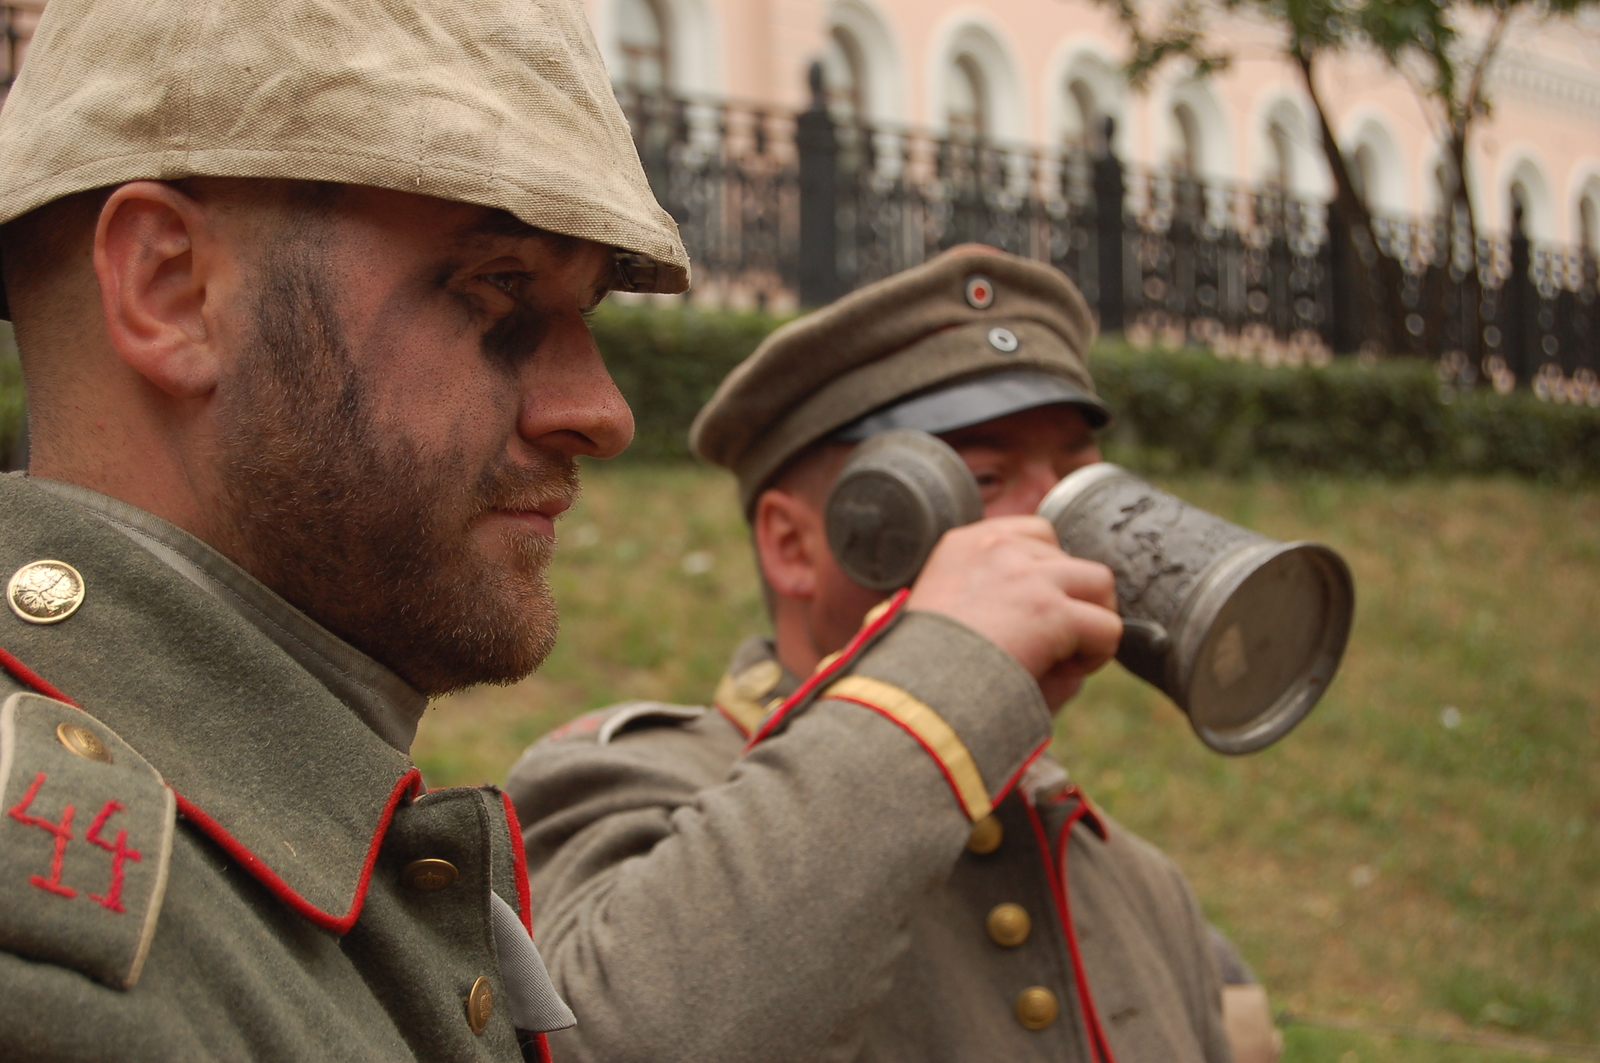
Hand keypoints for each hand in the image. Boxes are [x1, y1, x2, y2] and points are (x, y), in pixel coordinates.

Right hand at [904, 516, 1120, 708]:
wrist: (914, 695)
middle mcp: (996, 547)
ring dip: (1092, 617)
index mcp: (963, 544)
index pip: (1035, 534)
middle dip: (1068, 599)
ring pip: (1099, 582)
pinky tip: (1064, 671)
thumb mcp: (951, 613)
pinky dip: (1097, 653)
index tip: (1031, 614)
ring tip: (1067, 652)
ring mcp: (1027, 574)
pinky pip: (1107, 626)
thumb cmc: (924, 670)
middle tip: (1048, 643)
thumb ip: (998, 597)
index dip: (1046, 576)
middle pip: (1069, 557)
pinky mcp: (1051, 610)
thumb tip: (1063, 611)